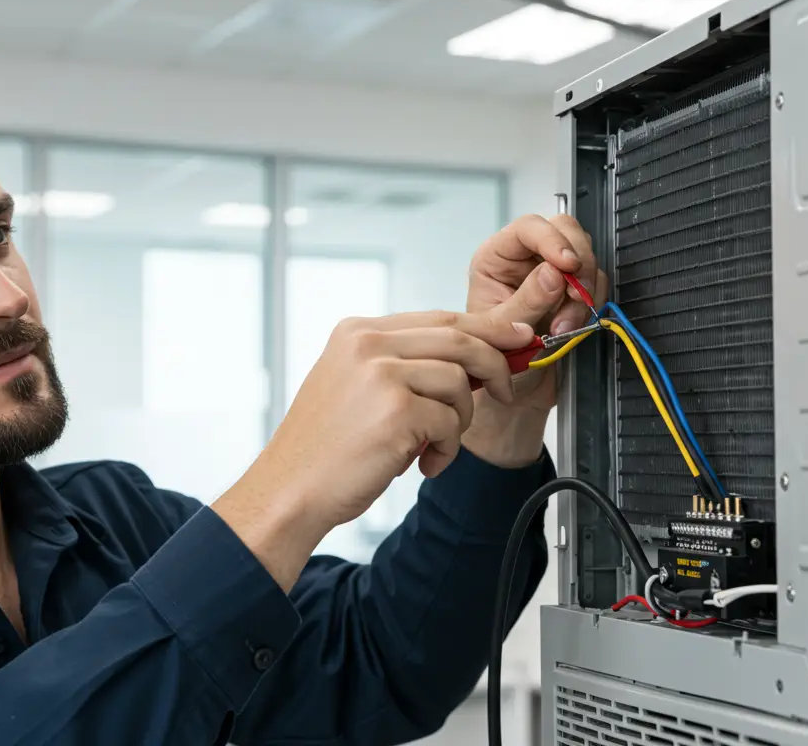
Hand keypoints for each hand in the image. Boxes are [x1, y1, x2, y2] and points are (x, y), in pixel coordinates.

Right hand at [213, 311, 534, 588]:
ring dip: (459, 420)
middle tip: (504, 391)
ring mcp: (381, 374)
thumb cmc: (326, 448)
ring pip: (461, 381)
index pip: (440, 316)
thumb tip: (476, 355)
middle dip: (496, 364)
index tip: (517, 338)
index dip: (487, 327)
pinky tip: (422, 463)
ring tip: (433, 444)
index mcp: (357, 331)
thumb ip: (405, 364)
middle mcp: (367, 344)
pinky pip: (452, 422)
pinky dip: (448, 449)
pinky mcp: (397, 411)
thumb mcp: (357, 386)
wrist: (290, 491)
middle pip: (460, 338)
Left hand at [461, 214, 608, 465]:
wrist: (514, 394)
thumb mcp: (500, 333)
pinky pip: (596, 282)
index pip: (529, 228)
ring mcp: (553, 273)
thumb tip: (553, 272)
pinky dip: (592, 304)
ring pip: (586, 257)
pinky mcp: (574, 291)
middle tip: (574, 298)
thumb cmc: (493, 364)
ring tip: (566, 326)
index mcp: (496, 259)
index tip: (567, 265)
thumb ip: (526, 301)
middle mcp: (525, 259)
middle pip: (565, 232)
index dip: (552, 240)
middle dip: (577, 264)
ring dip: (584, 291)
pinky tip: (574, 327)